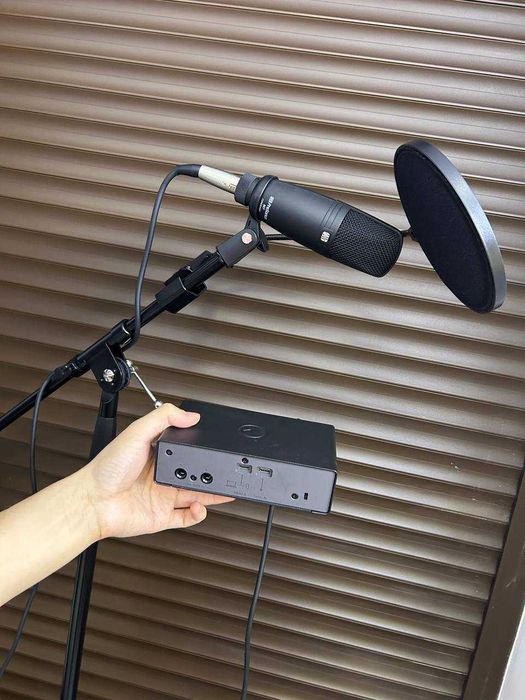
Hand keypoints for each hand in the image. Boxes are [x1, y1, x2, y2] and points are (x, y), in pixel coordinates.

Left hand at [83, 403, 232, 538]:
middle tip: (224, 468)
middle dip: (211, 472)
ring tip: (225, 487)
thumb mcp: (136, 432)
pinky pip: (186, 517)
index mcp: (156, 454)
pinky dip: (198, 514)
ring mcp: (162, 497)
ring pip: (196, 494)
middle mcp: (161, 476)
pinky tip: (200, 506)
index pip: (184, 449)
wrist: (93, 502)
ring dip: (212, 492)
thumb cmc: (106, 469)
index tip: (213, 443)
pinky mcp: (162, 517)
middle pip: (194, 473)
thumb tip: (190, 415)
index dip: (199, 447)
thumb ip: (163, 418)